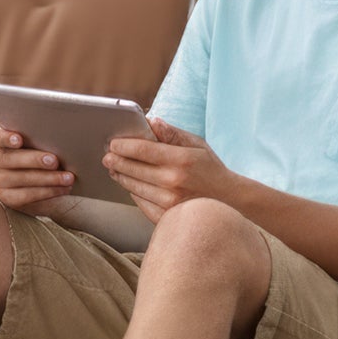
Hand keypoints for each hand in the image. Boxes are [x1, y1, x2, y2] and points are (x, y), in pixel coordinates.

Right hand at [0, 123, 76, 217]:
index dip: (1, 137)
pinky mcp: (7, 197)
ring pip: (15, 178)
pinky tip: (63, 188)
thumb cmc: (47, 149)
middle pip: (4, 158)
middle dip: (31, 159)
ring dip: (44, 178)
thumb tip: (59, 133)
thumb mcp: (43, 139)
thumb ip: (41, 134)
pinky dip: (46, 192)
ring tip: (67, 178)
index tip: (19, 140)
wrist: (53, 179)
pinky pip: (24, 196)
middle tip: (54, 161)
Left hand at [102, 117, 235, 223]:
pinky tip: (131, 185)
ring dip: (120, 176)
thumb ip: (172, 133)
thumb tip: (151, 121)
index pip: (142, 150)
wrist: (230, 202)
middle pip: (132, 169)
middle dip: (115, 160)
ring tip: (115, 168)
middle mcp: (173, 181)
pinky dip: (133, 192)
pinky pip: (140, 202)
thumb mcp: (197, 145)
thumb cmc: (211, 169)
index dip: (122, 145)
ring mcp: (169, 202)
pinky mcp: (166, 217)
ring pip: (133, 187)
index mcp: (180, 160)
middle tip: (107, 156)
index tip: (112, 142)